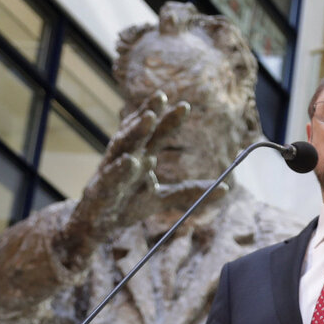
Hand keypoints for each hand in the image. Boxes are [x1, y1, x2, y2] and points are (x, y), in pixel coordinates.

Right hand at [57, 91, 225, 267]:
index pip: (156, 134)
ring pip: (123, 147)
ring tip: (149, 118)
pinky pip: (110, 177)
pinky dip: (120, 169)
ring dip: (136, 131)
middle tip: (162, 96)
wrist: (96, 227)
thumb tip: (226, 188)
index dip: (168, 119)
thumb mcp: (162, 198)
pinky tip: (130, 161)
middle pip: (139, 133)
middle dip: (150, 115)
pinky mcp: (99, 190)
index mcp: (141, 156)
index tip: (185, 105)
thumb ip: (190, 191)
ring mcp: (111, 171)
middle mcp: (126, 157)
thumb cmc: (127, 204)